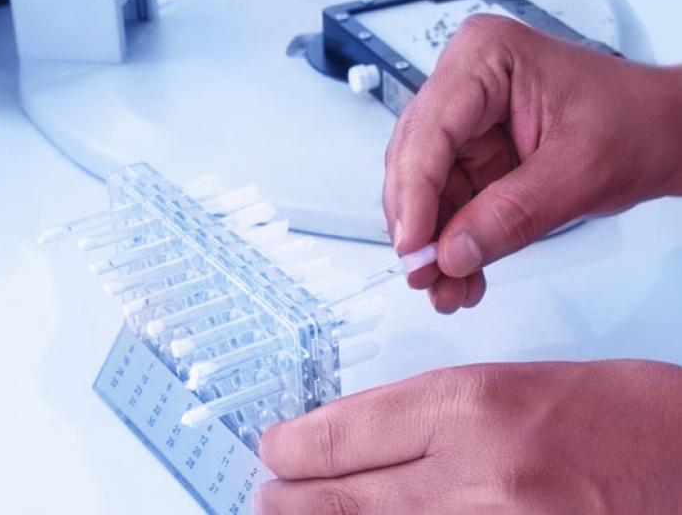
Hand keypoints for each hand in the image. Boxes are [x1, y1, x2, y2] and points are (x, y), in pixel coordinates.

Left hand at [257, 359, 681, 513]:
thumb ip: (428, 415)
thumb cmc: (619, 416)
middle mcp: (473, 474)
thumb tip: (357, 438)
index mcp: (469, 404)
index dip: (292, 446)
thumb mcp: (512, 385)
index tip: (274, 448)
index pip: (342, 433)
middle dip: (290, 500)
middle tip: (266, 495)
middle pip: (342, 497)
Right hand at [383, 15, 681, 312]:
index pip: (430, 131)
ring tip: (447, 286)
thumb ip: (513, 213)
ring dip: (434, 243)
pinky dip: (453, 242)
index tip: (414, 246)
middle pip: (415, 161)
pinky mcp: (473, 155)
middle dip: (420, 224)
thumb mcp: (581, 170)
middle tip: (425, 273)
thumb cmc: (639, 121)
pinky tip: (461, 274)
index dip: (414, 193)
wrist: (666, 134)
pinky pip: (448, 204)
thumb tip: (453, 251)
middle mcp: (465, 85)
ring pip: (425, 190)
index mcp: (485, 59)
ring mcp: (466, 122)